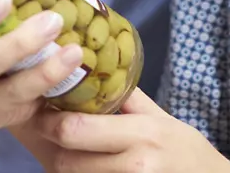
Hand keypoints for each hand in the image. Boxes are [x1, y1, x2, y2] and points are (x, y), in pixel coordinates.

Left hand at [32, 90, 229, 172]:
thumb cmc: (186, 150)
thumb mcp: (161, 118)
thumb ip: (127, 98)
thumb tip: (91, 66)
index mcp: (142, 133)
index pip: (76, 129)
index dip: (50, 121)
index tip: (42, 108)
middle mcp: (135, 165)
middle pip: (67, 161)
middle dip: (52, 146)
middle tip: (45, 130)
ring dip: (63, 165)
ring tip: (63, 148)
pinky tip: (84, 165)